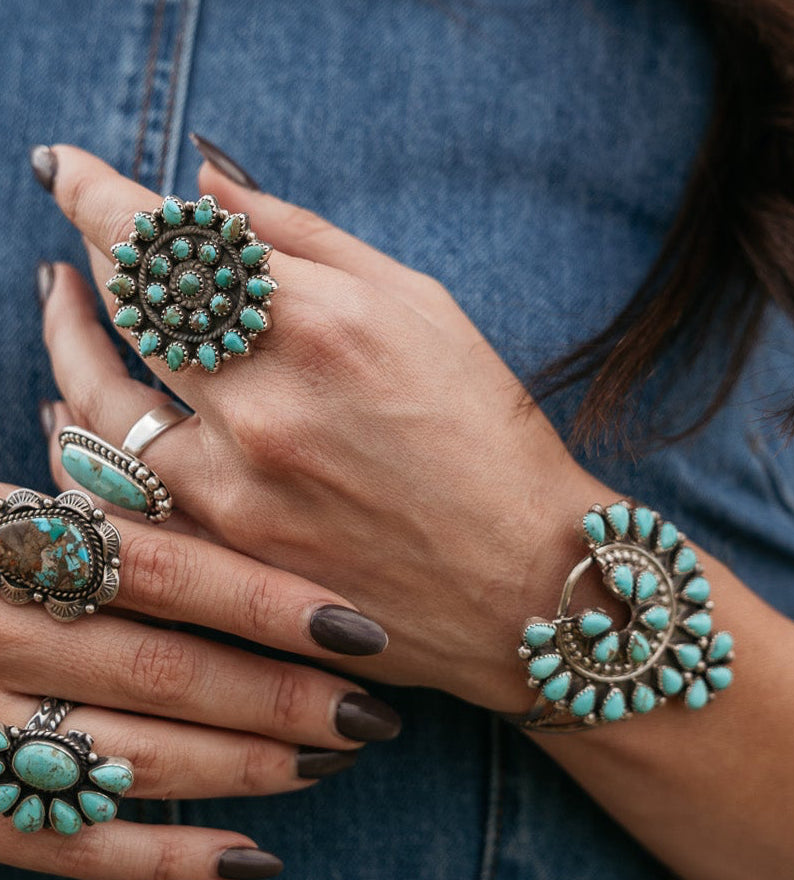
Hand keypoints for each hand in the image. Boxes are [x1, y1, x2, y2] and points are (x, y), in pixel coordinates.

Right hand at [0, 481, 399, 879]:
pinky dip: (167, 861)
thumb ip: (62, 480)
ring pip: (131, 759)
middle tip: (374, 712)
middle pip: (162, 669)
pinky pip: (74, 850)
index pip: (159, 567)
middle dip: (281, 696)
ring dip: (245, 769)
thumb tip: (113, 426)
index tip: (363, 626)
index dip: (270, 600)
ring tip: (329, 765)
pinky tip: (252, 861)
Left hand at [39, 144, 608, 715]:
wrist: (524, 585)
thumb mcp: (422, 308)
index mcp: (324, 327)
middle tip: (85, 230)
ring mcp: (239, 491)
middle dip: (95, 251)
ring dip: (67, 339)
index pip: (171, 239)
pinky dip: (81, 437)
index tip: (74, 174)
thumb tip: (208, 188)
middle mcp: (267, 407)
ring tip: (63, 306)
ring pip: (98, 399)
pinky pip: (117, 490)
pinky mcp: (229, 558)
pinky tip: (73, 407)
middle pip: (130, 305)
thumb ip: (307, 241)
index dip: (103, 195)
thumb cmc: (489, 439)